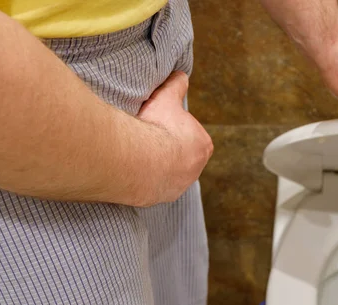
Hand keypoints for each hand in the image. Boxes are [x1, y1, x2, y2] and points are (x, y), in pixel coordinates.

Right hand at [137, 71, 212, 205]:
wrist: (140, 160)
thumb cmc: (156, 127)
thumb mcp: (166, 98)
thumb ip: (176, 85)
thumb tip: (181, 74)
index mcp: (203, 146)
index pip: (191, 135)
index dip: (174, 128)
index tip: (159, 125)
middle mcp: (196, 170)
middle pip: (180, 155)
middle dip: (166, 148)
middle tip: (147, 138)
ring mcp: (179, 186)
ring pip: (168, 172)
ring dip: (156, 165)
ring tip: (139, 154)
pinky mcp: (161, 197)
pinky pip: (154, 186)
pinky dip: (146, 178)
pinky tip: (135, 169)